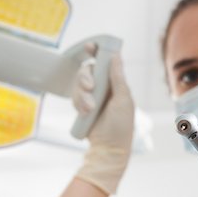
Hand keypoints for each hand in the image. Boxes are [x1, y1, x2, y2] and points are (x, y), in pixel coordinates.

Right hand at [73, 44, 133, 194]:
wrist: (108, 149)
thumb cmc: (120, 126)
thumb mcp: (123, 101)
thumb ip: (118, 79)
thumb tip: (116, 56)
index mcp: (117, 84)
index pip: (107, 62)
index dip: (98, 52)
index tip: (89, 46)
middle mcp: (104, 88)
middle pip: (88, 70)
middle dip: (86, 78)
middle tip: (90, 88)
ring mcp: (92, 97)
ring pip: (79, 84)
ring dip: (82, 95)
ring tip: (89, 109)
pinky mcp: (82, 106)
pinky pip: (74, 96)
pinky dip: (78, 103)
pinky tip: (84, 113)